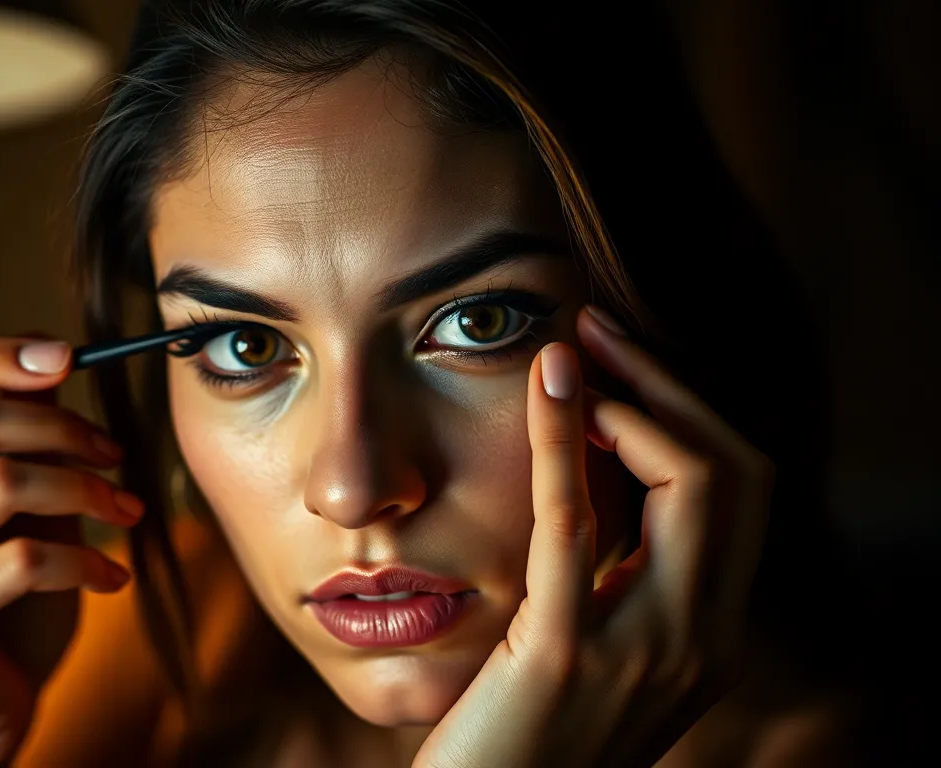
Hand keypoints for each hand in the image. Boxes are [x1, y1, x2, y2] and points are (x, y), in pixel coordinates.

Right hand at [0, 337, 142, 766]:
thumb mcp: (9, 506)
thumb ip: (17, 439)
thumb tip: (56, 361)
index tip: (69, 357)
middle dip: (61, 427)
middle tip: (114, 453)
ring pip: (1, 483)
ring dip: (84, 489)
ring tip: (125, 513)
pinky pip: (21, 560)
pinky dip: (84, 561)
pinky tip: (112, 578)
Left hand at [413, 306, 774, 767]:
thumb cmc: (520, 732)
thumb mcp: (593, 650)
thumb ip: (617, 579)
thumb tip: (594, 473)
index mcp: (709, 636)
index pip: (742, 494)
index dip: (690, 413)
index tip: (620, 364)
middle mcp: (700, 642)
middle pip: (738, 474)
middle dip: (674, 386)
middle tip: (601, 328)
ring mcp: (642, 652)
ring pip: (692, 484)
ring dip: (636, 396)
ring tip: (575, 347)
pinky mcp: (562, 654)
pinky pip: (577, 522)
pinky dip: (566, 438)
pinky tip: (546, 383)